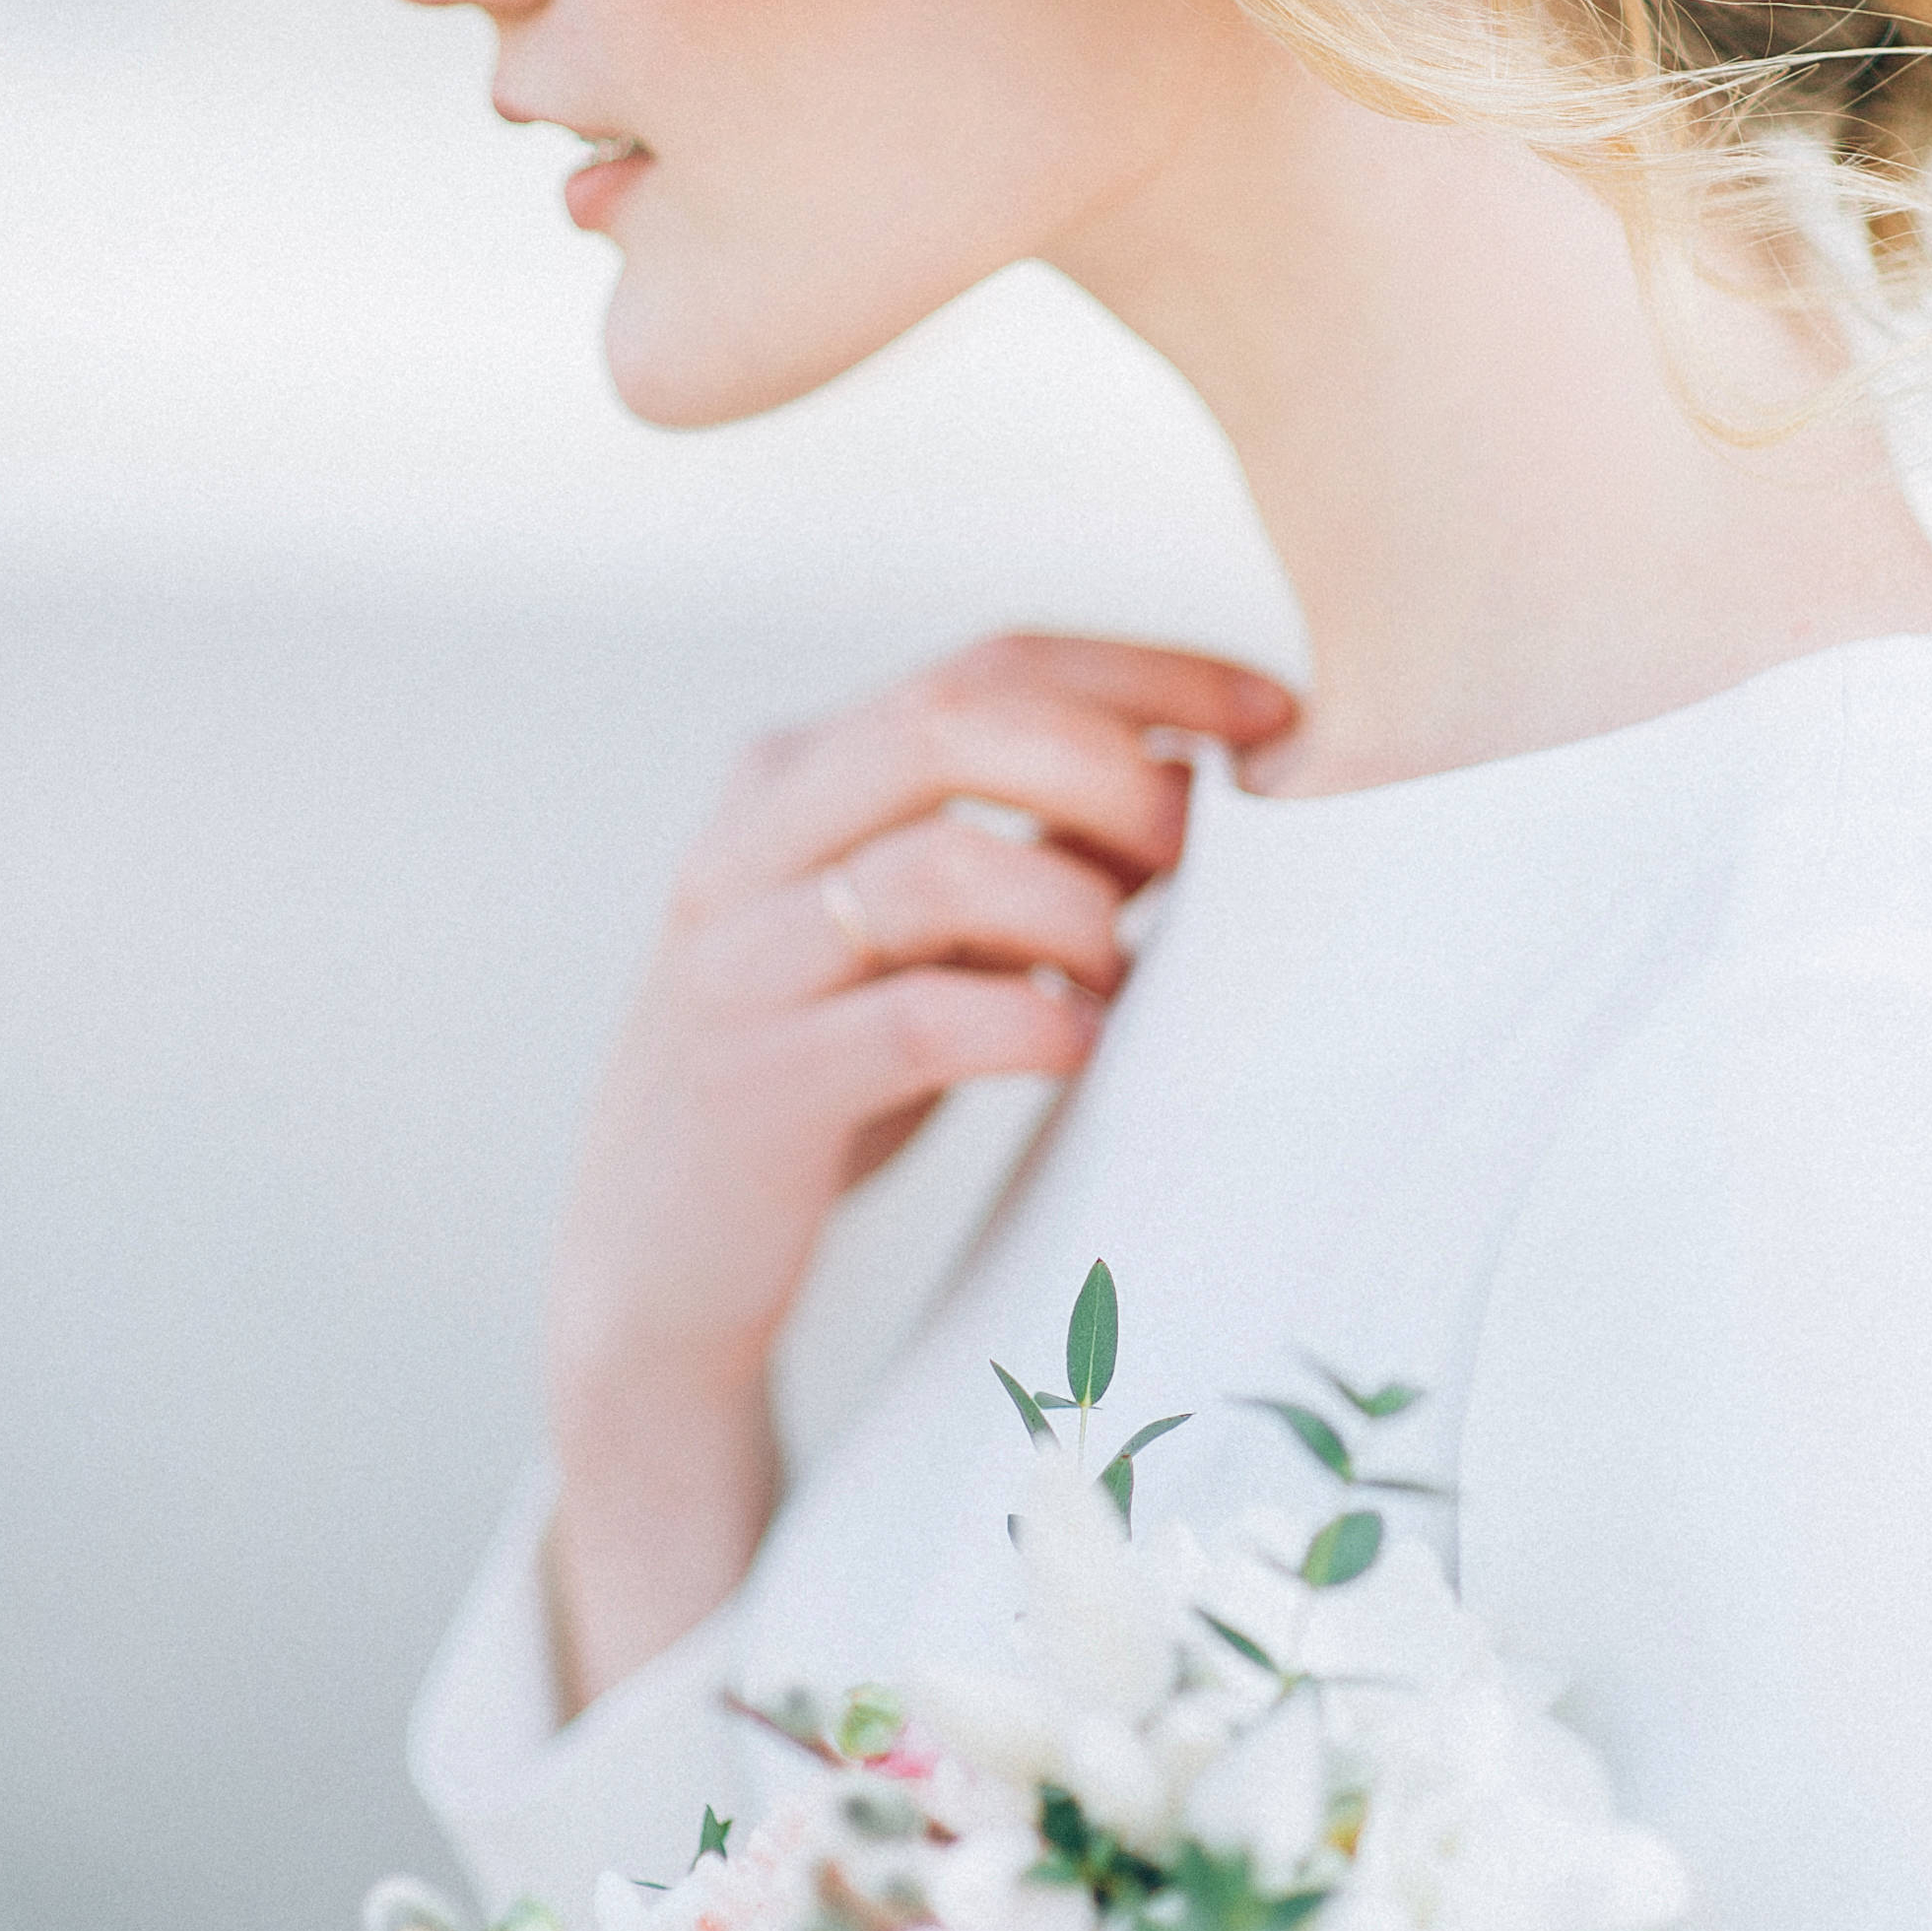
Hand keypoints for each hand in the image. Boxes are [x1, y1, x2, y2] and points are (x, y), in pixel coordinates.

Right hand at [544, 630, 1292, 1707]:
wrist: (655, 1266)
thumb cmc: (826, 1080)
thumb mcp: (920, 942)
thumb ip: (1028, 856)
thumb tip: (1197, 788)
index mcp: (796, 774)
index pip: (990, 665)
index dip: (1145, 674)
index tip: (1276, 710)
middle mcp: (752, 841)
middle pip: (954, 721)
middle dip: (1112, 768)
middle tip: (1201, 846)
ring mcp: (742, 958)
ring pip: (938, 866)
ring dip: (1075, 911)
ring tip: (1124, 977)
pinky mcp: (756, 1080)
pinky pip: (922, 1022)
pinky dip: (1031, 1026)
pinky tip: (1078, 1049)